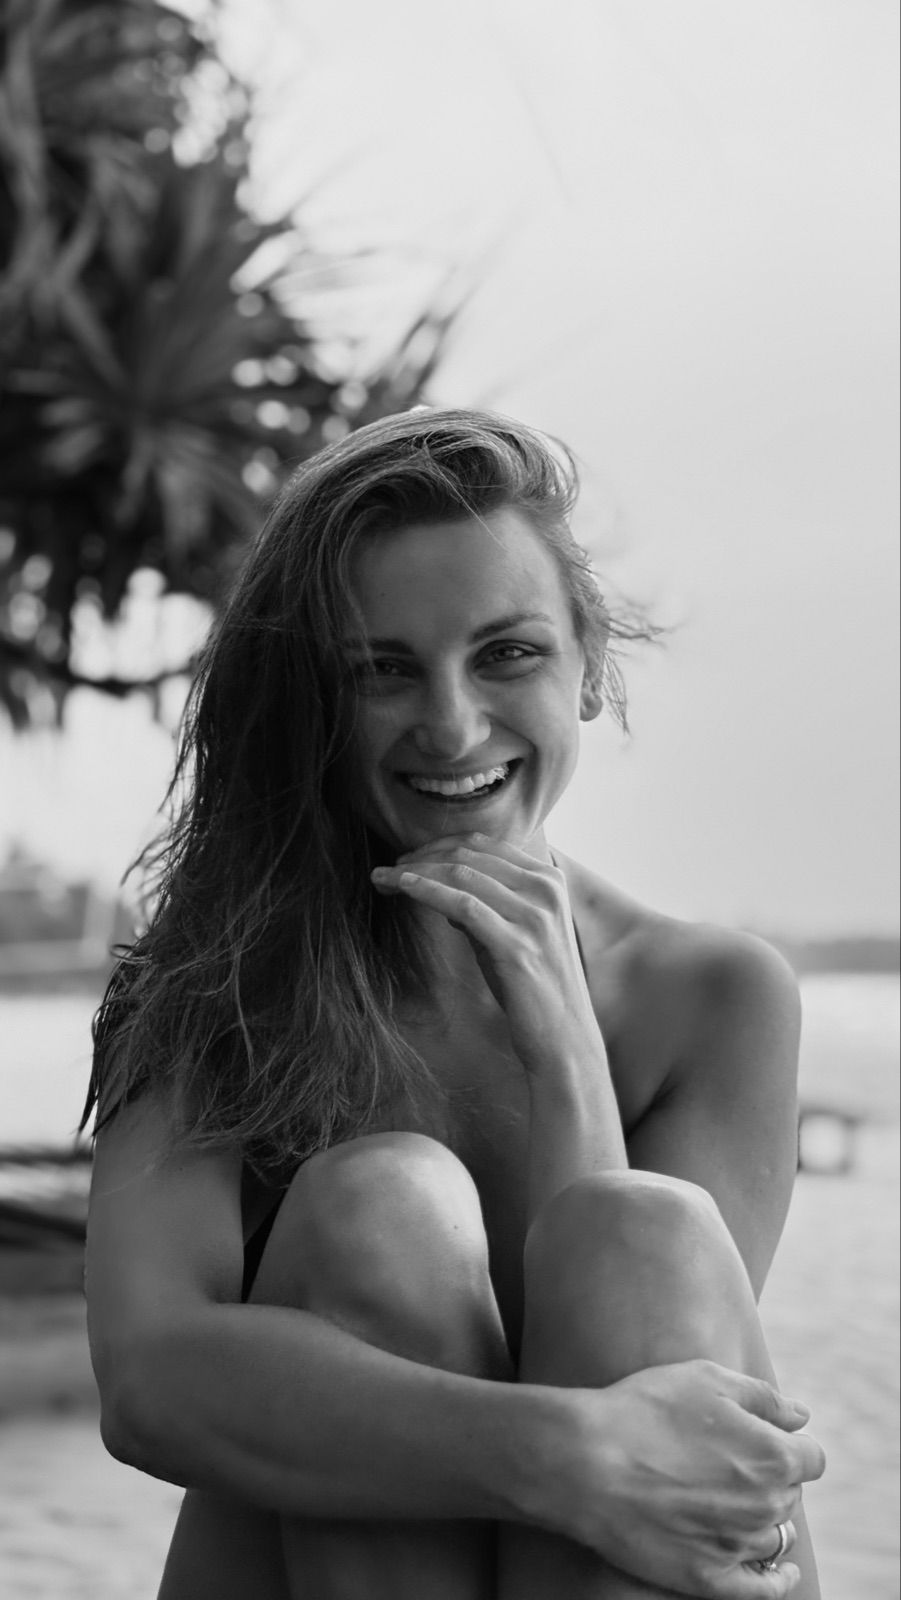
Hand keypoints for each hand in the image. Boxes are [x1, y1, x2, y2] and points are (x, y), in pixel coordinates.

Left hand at [371, 833, 603, 1079]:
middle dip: (420, 857)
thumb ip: (484, 905)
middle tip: (386, 870)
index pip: (483, 845)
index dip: (438, 845)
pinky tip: (403, 889)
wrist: (564, 1036)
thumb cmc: (533, 987)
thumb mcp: (512, 933)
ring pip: (461, 874)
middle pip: (468, 856)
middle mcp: (545, 890)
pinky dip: (427, 891)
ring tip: (383, 879)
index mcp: (548, 879)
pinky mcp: (517, 945)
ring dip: (414, 872)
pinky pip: (463, 905)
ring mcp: (534, 916)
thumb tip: (440, 884)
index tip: (406, 857)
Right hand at [550, 1360, 824, 1596]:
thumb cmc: (645, 1411)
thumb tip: (800, 1417)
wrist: (586, 1461)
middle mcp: (766, 1506)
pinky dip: (777, 1578)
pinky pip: (763, 1588)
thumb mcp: (706, 1378)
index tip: (762, 1437)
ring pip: (773, 1533)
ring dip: (760, 1517)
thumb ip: (764, 1398)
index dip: (788, 1443)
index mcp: (773, 1456)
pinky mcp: (709, 1577)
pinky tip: (781, 1571)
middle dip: (770, 1477)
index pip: (810, 1457)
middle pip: (789, 1493)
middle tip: (728, 1461)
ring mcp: (738, 1546)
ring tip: (727, 1500)